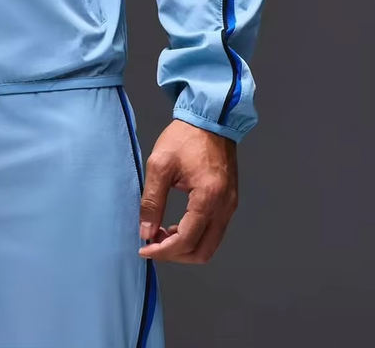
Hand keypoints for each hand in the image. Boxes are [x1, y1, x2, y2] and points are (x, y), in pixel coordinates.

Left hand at [138, 120, 237, 263]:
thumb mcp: (160, 165)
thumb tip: (145, 231)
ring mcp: (230, 206)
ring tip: (160, 235)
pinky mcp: (229, 202)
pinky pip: (214, 231)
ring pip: (210, 244)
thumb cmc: (184, 138)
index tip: (144, 248)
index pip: (186, 239)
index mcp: (208, 198)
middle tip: (152, 245)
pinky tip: (175, 226)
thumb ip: (152, 200)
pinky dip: (194, 236)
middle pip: (202, 251)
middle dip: (175, 254)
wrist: (210, 120)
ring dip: (185, 247)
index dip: (163, 250)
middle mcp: (225, 207)